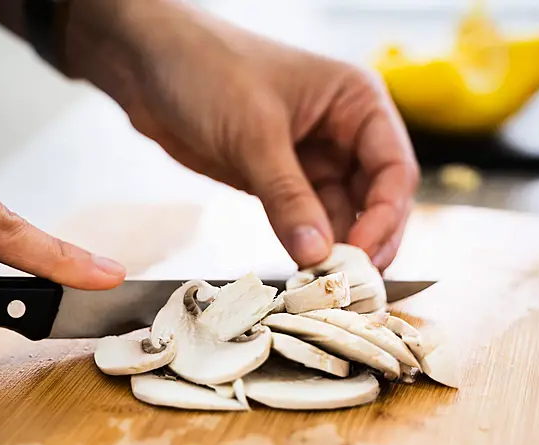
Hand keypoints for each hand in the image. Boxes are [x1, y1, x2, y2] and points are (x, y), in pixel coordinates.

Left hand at [63, 0, 418, 268]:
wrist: (144, 61)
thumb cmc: (206, 69)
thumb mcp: (253, 135)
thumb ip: (287, 197)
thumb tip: (318, 256)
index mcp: (356, 101)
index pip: (394, 169)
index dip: (385, 217)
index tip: (362, 257)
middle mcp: (343, 131)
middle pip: (376, 199)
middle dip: (367, 241)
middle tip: (350, 286)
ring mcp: (311, 158)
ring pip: (341, 215)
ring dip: (335, 251)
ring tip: (325, 289)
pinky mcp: (279, 180)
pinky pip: (305, 221)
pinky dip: (305, 247)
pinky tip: (301, 273)